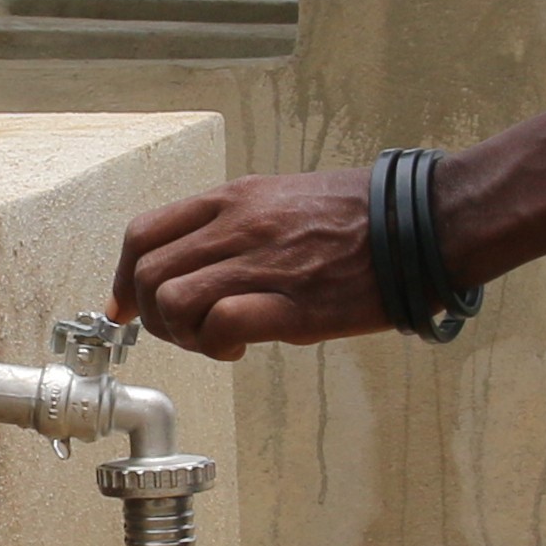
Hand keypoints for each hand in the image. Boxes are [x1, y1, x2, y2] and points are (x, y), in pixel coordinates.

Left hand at [113, 169, 390, 357]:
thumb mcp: (283, 197)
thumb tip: (201, 262)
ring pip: (172, 301)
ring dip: (182, 333)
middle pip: (148, 274)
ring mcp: (261, 264)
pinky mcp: (290, 306)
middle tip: (185, 331)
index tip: (126, 307)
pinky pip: (220, 323)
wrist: (421, 224)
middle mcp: (237, 227)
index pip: (143, 233)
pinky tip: (239, 348)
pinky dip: (216, 344)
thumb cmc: (362, 215)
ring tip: (215, 340)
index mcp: (233, 199)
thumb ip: (237, 225)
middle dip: (152, 315)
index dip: (123, 277)